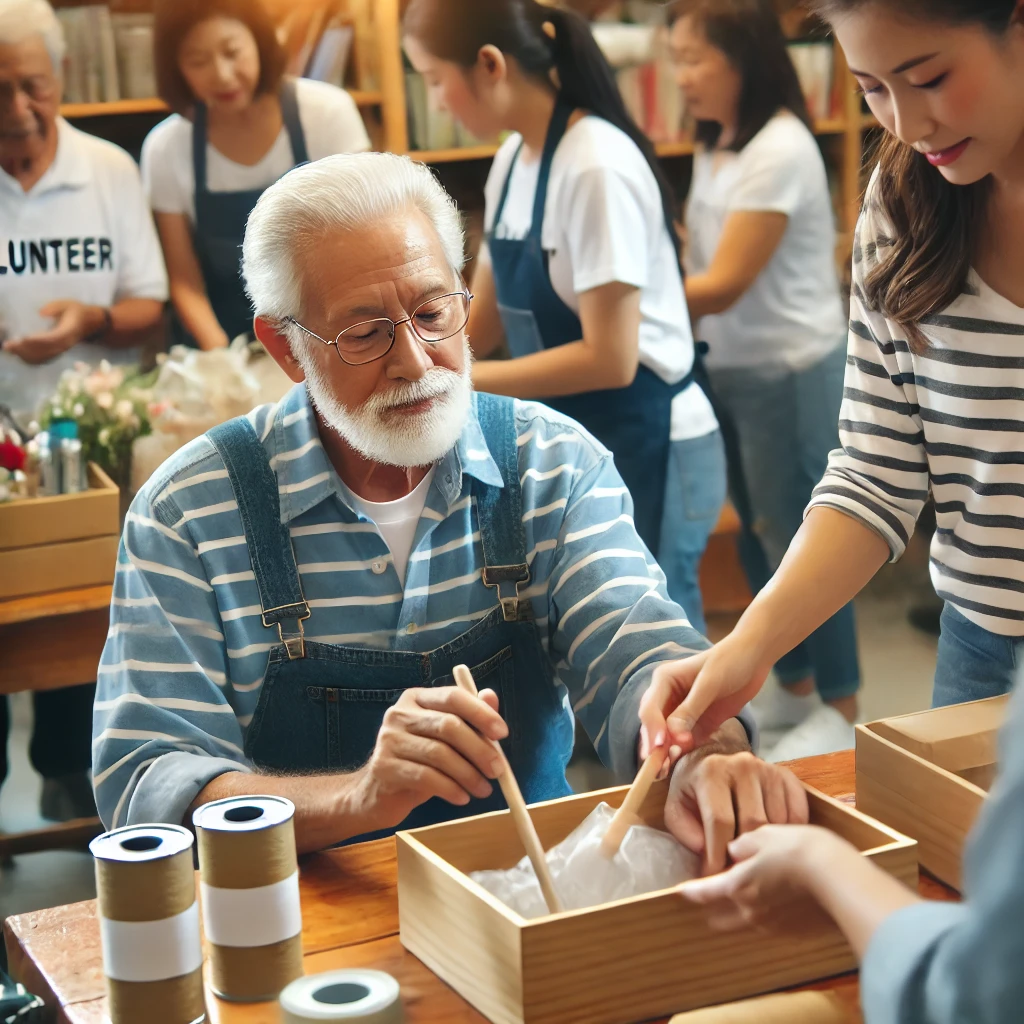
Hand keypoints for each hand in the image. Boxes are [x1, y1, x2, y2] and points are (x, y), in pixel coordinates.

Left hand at [1, 300, 104, 363]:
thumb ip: (55, 307)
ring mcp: (61, 350)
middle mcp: (66, 343)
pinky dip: (30, 358)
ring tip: (10, 349)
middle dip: (26, 349)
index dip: (39, 340)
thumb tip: (41, 313)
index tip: (24, 339)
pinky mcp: (57, 352)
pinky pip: (43, 359)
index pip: (54, 338)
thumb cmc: (77, 311)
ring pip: (43, 357)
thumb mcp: (68, 304)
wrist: (90, 323)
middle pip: (46, 351)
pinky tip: (18, 353)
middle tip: (9, 345)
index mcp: (69, 331)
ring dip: (25, 355)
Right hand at [349, 686, 507, 830]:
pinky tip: (462, 798)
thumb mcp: (444, 738)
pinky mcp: (384, 767)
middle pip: (448, 725)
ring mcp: (389, 739)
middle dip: (479, 749)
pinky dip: (450, 789)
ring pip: (439, 754)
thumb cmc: (418, 761)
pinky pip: (426, 777)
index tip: (503, 733)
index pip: (452, 696)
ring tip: (484, 789)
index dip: (481, 713)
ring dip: (469, 774)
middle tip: (498, 770)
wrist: (376, 793)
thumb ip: (468, 717)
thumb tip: (491, 696)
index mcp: (417, 698)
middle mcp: (400, 713)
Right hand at [638, 633, 772, 757]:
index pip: (650, 709)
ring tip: (665, 772)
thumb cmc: (730, 661)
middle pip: (653, 726)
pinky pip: (684, 742)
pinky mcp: (697, 724)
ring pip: (666, 737)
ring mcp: (681, 713)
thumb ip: (691, 709)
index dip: (652, 729)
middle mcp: (667, 698)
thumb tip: (673, 736)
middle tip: (658, 768)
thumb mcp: (710, 683)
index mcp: (664, 681)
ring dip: (665, 753)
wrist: (754, 659)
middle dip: (654, 747)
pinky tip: (680, 765)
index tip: (659, 747)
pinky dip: (680, 754)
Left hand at [666, 744, 809, 874]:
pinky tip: (771, 840)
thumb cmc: (693, 790)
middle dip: (744, 853)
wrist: (712, 759)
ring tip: (751, 856)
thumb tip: (709, 855)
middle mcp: (743, 766)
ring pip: (776, 822)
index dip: (718, 853)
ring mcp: (768, 770)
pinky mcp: (787, 778)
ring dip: (766, 846)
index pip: (720, 820)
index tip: (715, 877)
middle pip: (752, 823)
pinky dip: (785, 835)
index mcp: (712, 772)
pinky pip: (795, 815)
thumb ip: (687, 832)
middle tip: (735, 871)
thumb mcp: (677, 808)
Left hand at [681, 824, 847, 935]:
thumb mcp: (766, 835)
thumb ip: (745, 844)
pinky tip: (776, 901)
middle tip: (711, 896)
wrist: (841, 881)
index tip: (680, 891)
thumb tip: (736, 850)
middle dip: (713, 908)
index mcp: (738, 886)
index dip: (690, 891)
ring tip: (747, 895)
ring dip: (741, 912)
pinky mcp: (795, 933)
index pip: (704, 892)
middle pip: (721, 917)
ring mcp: (773, 926)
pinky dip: (766, 915)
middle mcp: (751, 911)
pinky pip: (770, 926)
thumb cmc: (801, 851)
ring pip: (746, 923)